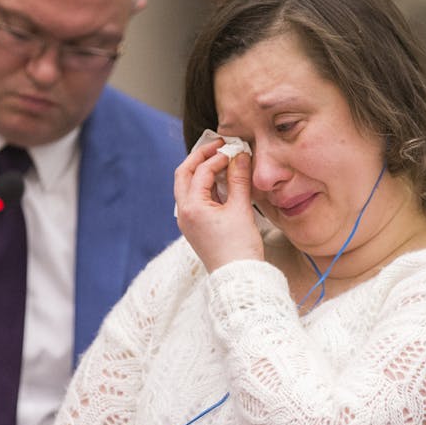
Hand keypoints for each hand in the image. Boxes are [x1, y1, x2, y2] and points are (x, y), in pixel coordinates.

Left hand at [173, 135, 261, 270]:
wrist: (238, 278)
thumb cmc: (239, 248)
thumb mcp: (241, 209)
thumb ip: (238, 179)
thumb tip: (239, 156)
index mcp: (192, 207)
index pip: (202, 171)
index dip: (219, 157)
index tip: (235, 150)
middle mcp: (184, 212)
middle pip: (184, 174)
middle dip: (200, 157)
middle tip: (219, 146)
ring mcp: (188, 221)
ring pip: (187, 186)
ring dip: (202, 171)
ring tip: (222, 161)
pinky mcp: (195, 227)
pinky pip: (195, 198)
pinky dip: (205, 185)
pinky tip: (222, 182)